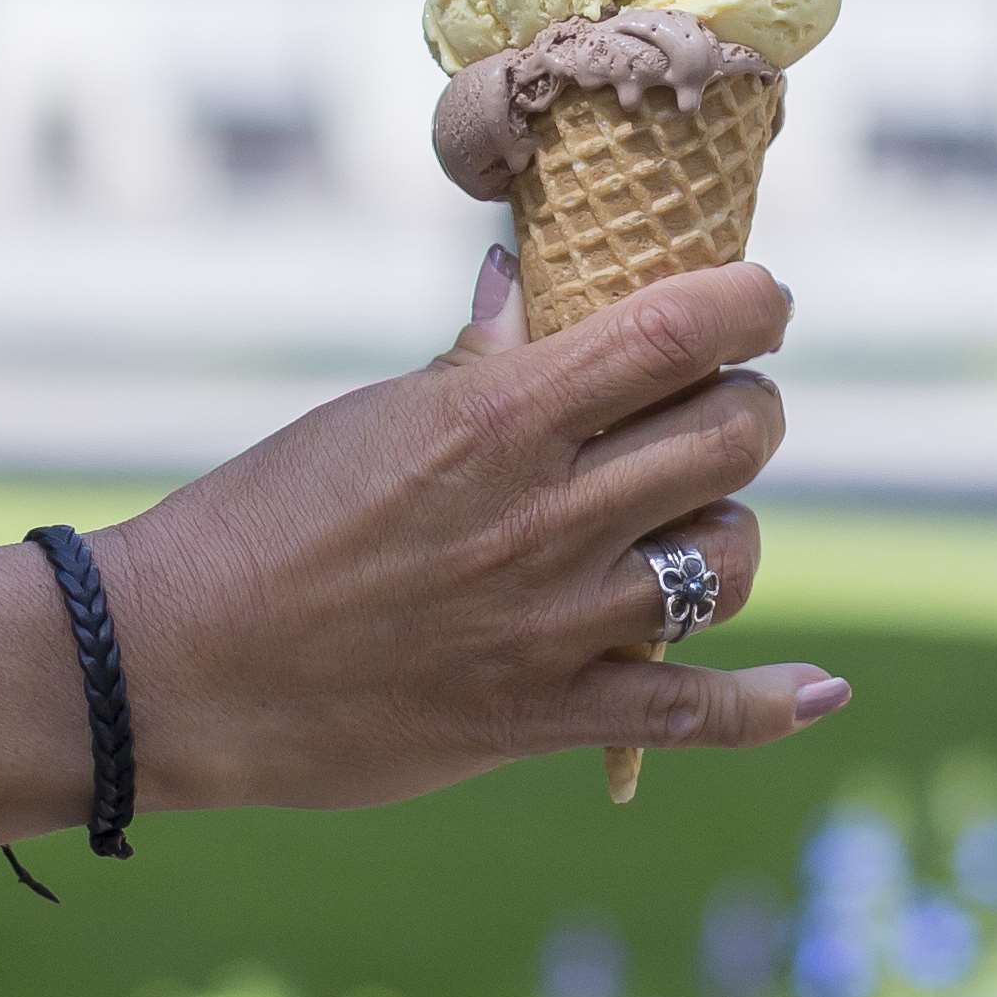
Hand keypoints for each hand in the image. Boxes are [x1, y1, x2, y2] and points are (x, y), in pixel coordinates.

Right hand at [102, 250, 848, 809]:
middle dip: (743, 414)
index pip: (677, 331)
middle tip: (712, 419)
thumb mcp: (371, 418)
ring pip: (734, 559)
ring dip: (729, 536)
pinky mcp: (550, 715)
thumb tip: (521, 280)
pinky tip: (821, 691)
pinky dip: (771, 705)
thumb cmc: (260, 523)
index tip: (761, 301)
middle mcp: (548, 514)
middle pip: (732, 438)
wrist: (176, 668)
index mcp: (500, 416)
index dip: (750, 305)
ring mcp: (558, 620)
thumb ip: (473, 360)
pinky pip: (699, 713)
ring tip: (689, 531)